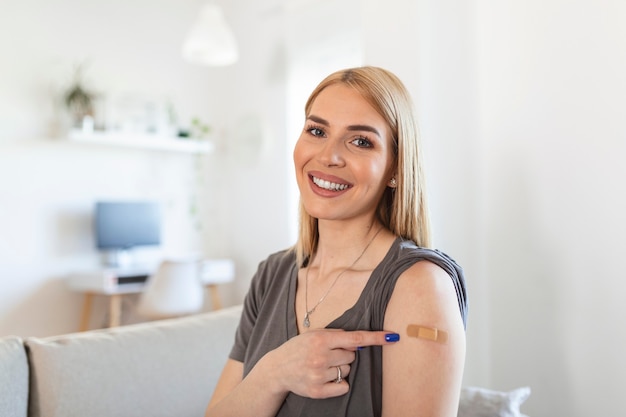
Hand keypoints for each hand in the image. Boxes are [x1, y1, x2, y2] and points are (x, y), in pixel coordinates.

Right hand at [263, 329, 398, 398]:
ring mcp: (318, 375)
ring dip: (340, 368)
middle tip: (328, 354)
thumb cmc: (299, 348)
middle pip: (352, 356)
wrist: (277, 368)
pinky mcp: (318, 391)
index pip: (355, 338)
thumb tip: (360, 342)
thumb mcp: (314, 334)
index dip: (375, 338)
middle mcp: (320, 356)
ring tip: (322, 365)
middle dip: (344, 354)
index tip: (392, 337)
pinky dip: (339, 383)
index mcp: (321, 339)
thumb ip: (336, 336)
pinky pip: (343, 386)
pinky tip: (325, 377)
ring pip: (348, 370)